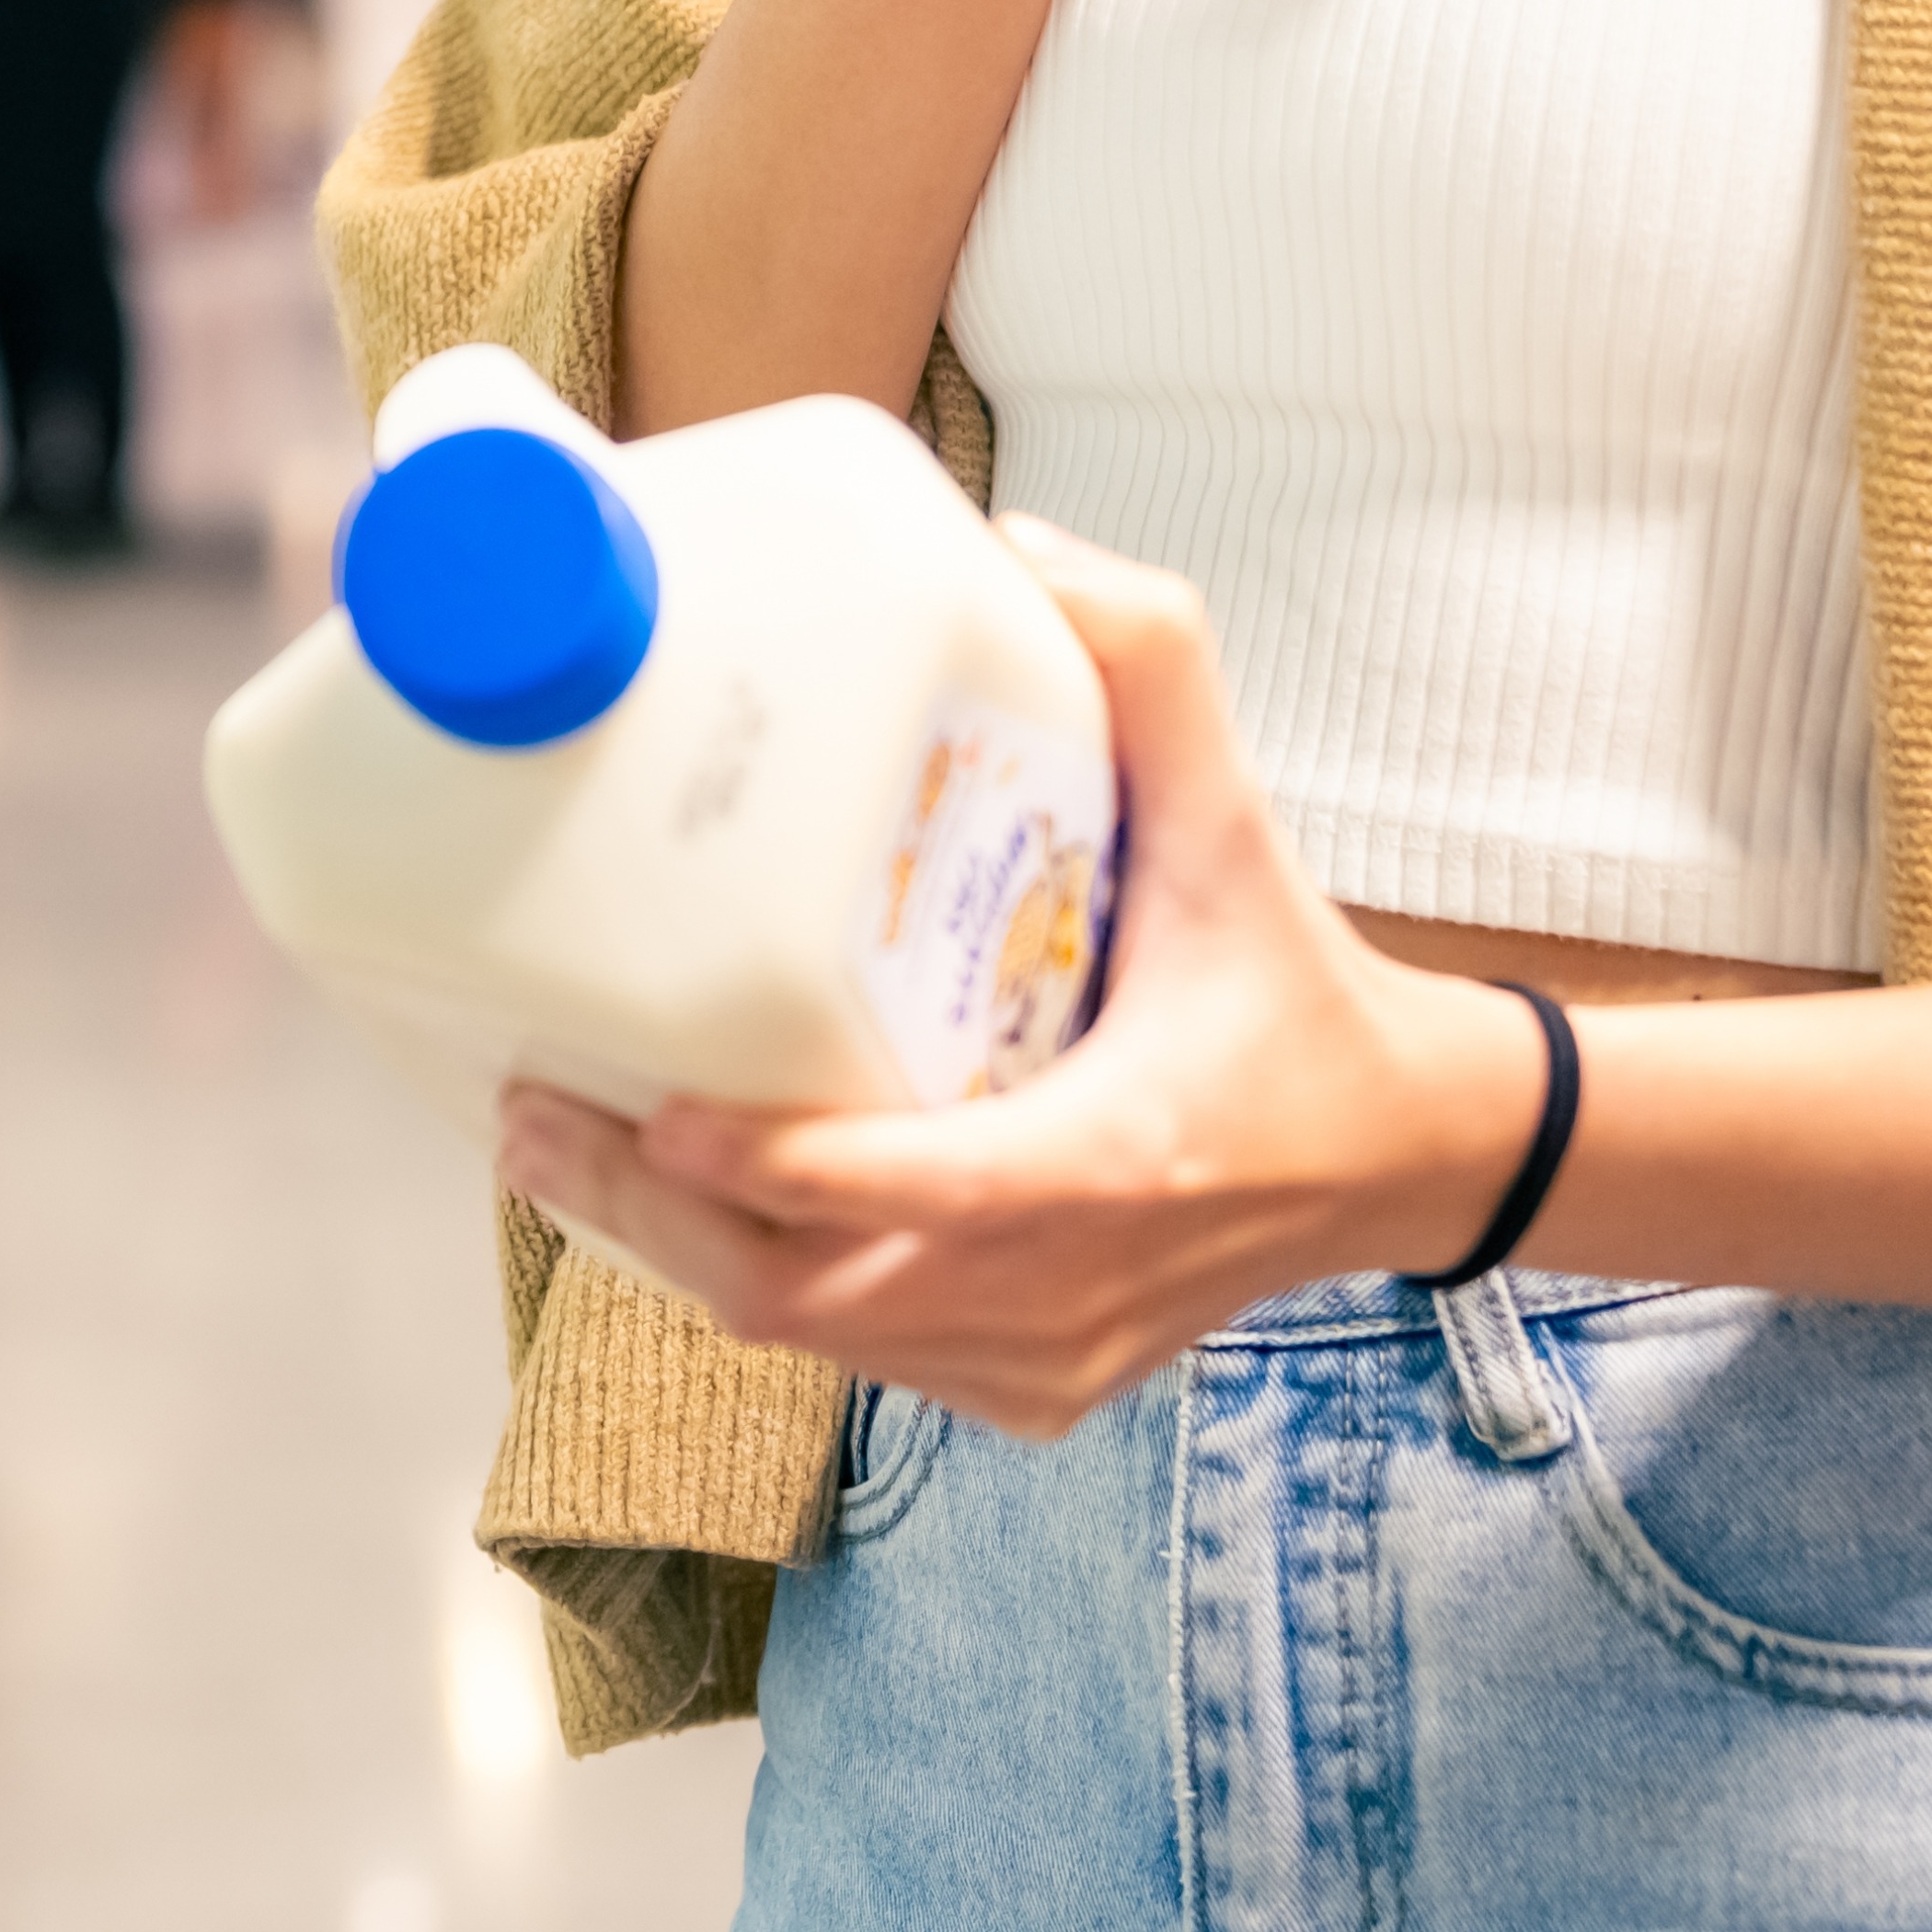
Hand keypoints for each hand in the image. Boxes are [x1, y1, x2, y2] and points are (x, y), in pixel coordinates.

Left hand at [496, 524, 1542, 1437]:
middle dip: (651, 1217)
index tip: (651, 1107)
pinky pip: (860, 1361)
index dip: (771, 1168)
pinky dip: (762, 1288)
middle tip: (534, 1111)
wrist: (1396, 1157)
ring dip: (680, 1255)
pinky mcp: (1032, 1391)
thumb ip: (1154, 668)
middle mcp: (1068, 1285)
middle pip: (809, 1298)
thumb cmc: (1291, 985)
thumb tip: (1020, 540)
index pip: (915, 1195)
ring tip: (562, 1144)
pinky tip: (680, 1204)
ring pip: (816, 1341)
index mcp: (1116, 1160)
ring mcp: (1044, 1358)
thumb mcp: (1239, 819)